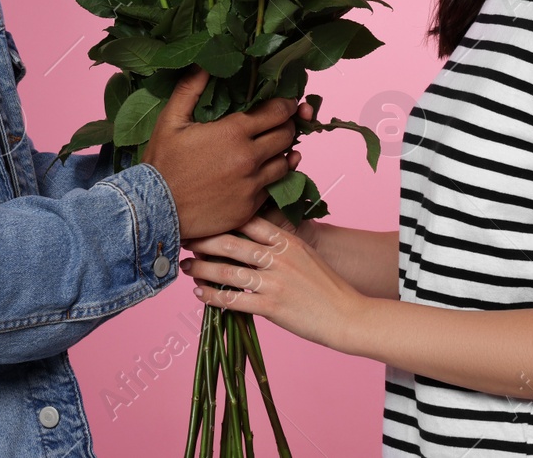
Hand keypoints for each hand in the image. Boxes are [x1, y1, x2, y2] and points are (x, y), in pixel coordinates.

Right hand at [140, 67, 300, 240]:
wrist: (155, 210)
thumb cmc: (162, 163)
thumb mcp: (171, 120)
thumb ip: (190, 88)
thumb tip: (204, 63)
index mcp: (233, 132)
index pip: (277, 112)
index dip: (285, 104)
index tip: (286, 103)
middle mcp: (249, 158)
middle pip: (286, 135)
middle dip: (286, 126)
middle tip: (279, 123)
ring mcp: (251, 185)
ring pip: (285, 163)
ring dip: (282, 153)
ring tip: (272, 147)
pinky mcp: (250, 208)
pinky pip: (273, 189)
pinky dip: (272, 178)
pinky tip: (265, 172)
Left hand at [180, 213, 364, 349]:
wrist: (347, 314)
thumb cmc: (325, 285)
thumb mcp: (304, 254)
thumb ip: (278, 244)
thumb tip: (248, 240)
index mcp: (287, 241)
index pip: (248, 221)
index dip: (222, 219)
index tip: (203, 218)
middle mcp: (279, 257)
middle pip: (232, 243)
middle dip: (203, 240)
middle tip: (184, 238)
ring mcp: (275, 283)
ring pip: (228, 271)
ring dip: (201, 269)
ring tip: (185, 267)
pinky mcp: (272, 308)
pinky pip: (234, 300)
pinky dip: (213, 296)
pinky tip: (200, 294)